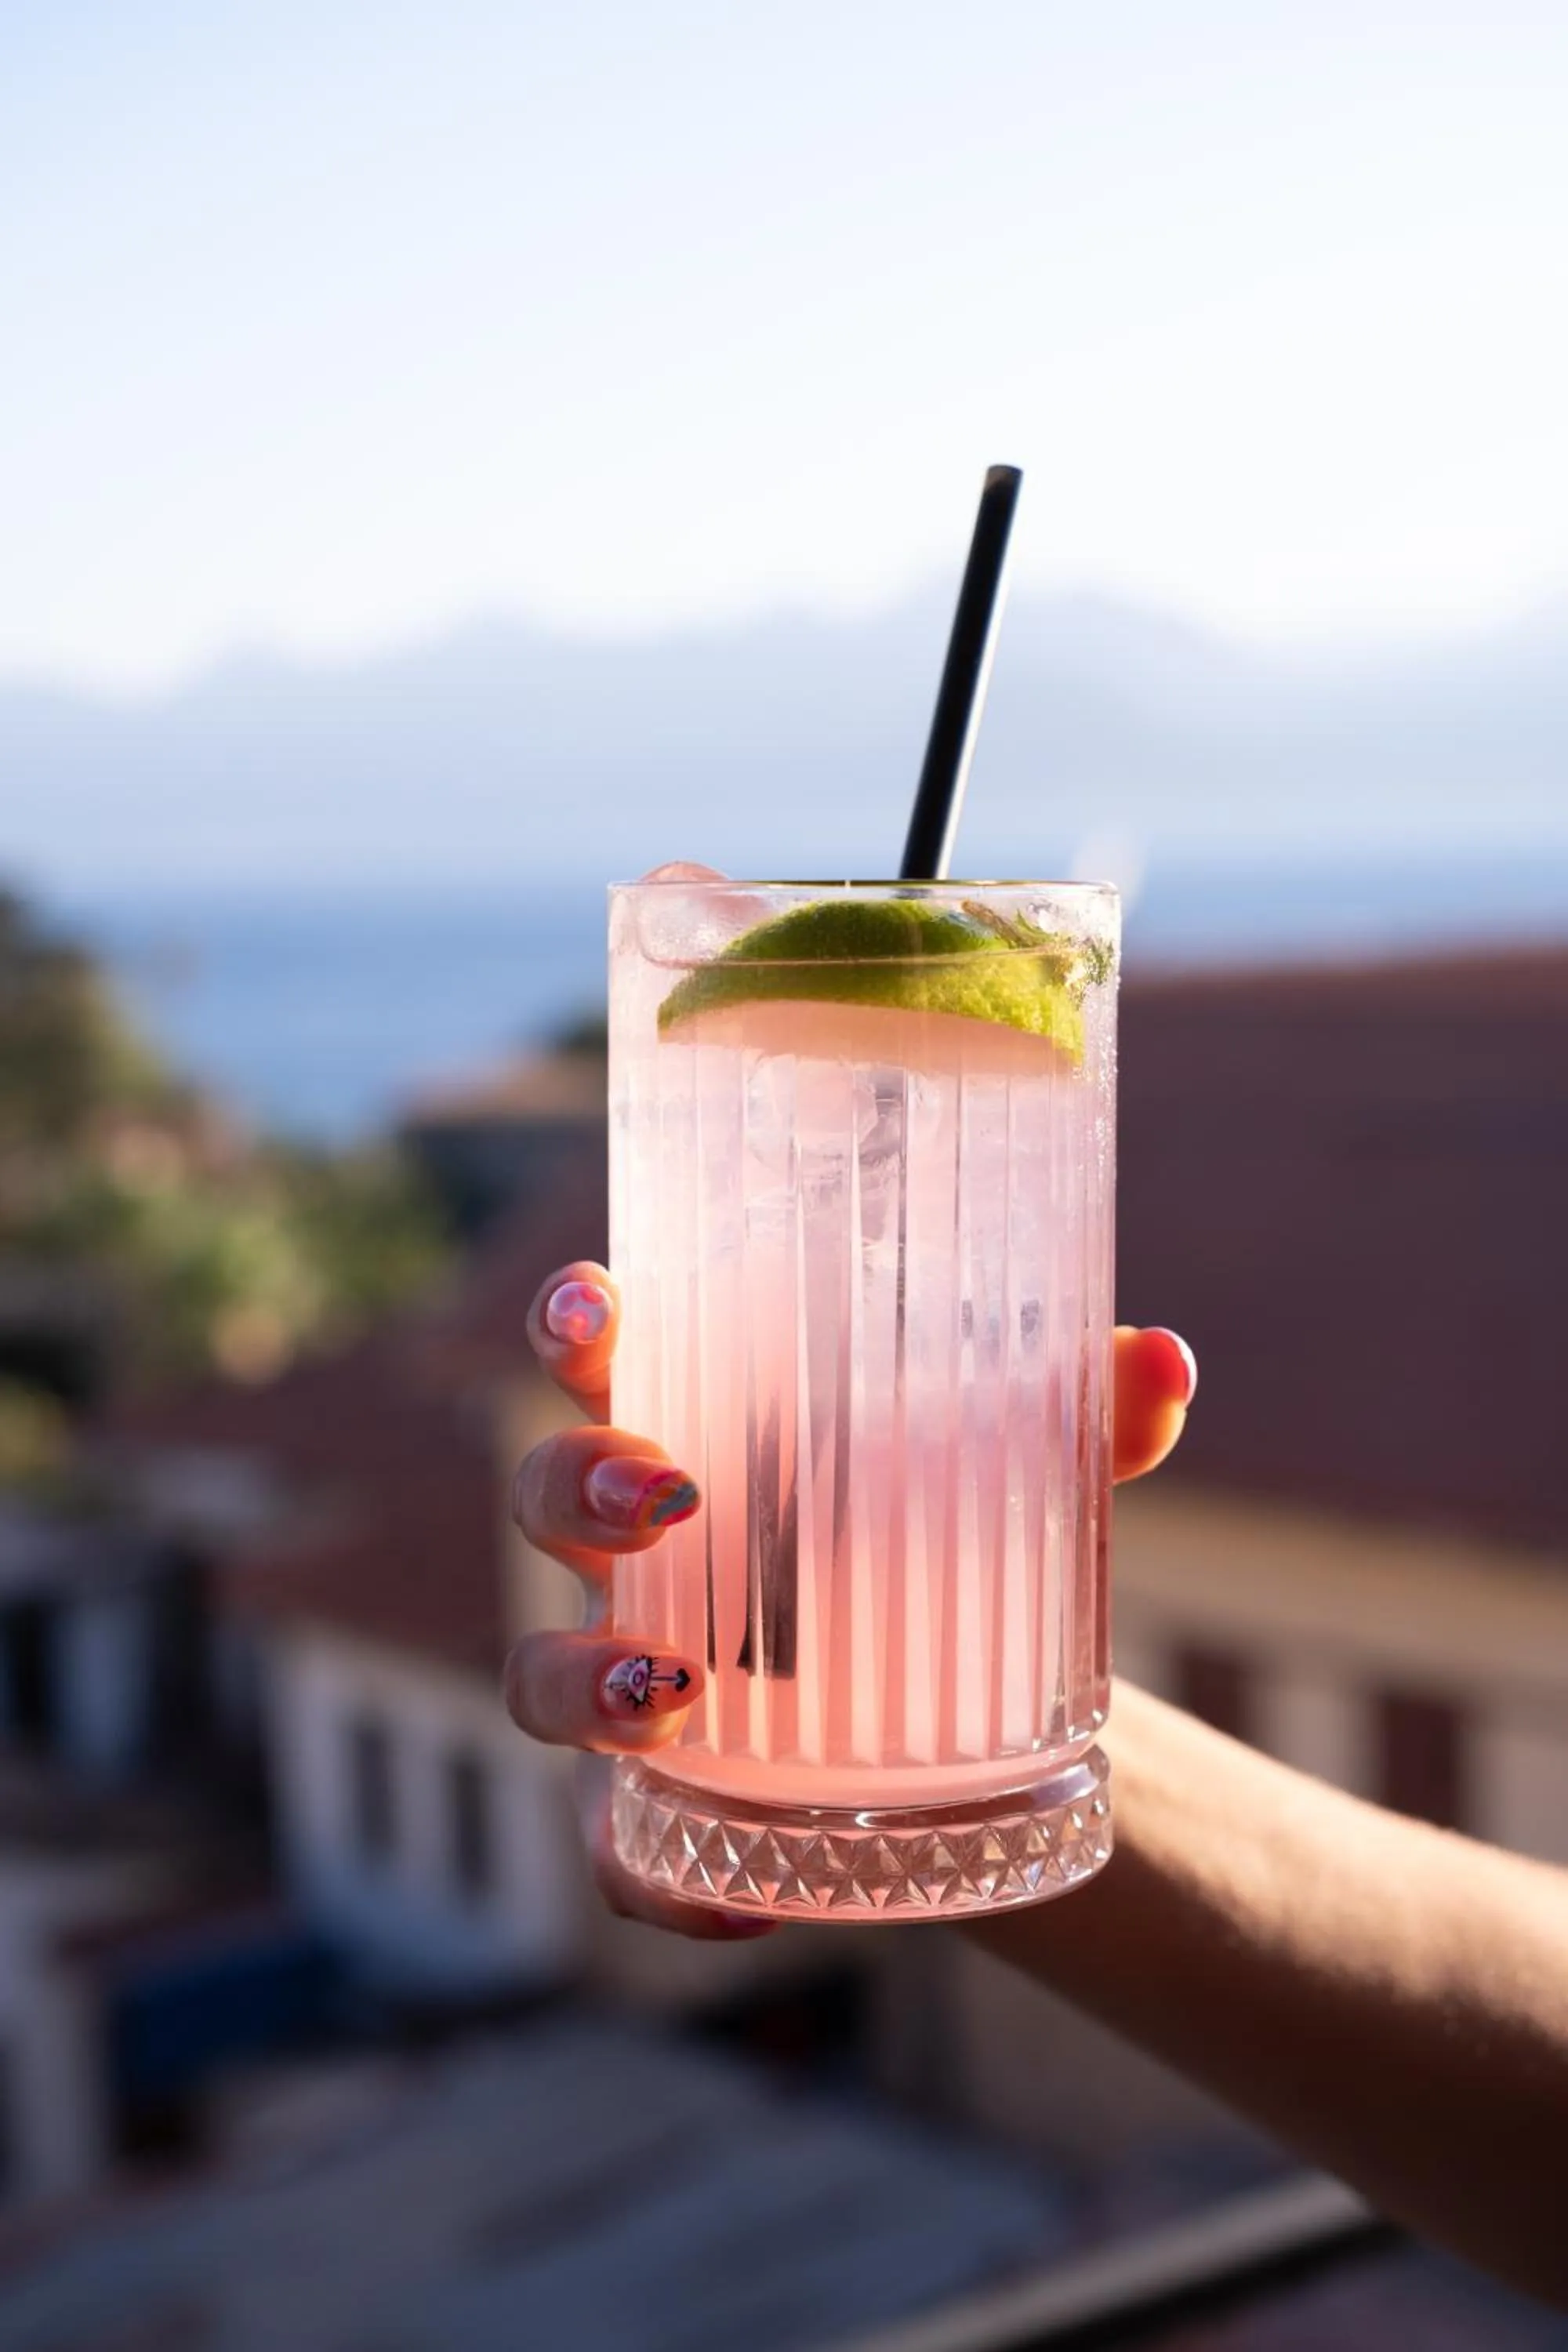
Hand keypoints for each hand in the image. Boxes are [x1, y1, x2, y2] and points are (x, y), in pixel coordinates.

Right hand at [505, 1260, 1196, 1939]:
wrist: (953, 1719)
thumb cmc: (935, 1554)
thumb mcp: (1015, 1485)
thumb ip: (1083, 1421)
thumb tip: (1167, 1362)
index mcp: (699, 1438)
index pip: (603, 1357)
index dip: (574, 1320)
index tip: (598, 1301)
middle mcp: (635, 1555)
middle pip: (543, 1497)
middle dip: (576, 1487)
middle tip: (663, 1497)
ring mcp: (629, 1683)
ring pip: (537, 1676)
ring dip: (582, 1682)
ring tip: (672, 1700)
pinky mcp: (654, 1813)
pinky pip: (620, 1857)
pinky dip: (668, 1888)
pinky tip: (745, 1909)